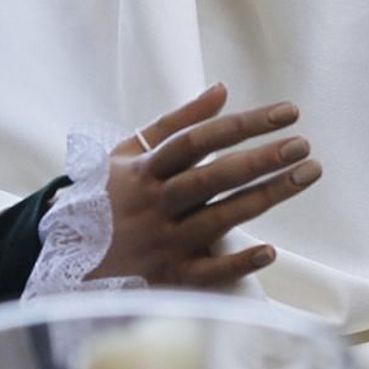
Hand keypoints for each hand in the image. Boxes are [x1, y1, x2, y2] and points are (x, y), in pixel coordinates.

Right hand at [92, 81, 319, 290]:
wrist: (62, 260)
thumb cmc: (106, 196)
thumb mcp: (127, 153)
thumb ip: (174, 122)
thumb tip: (221, 89)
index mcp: (144, 170)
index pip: (199, 139)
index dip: (244, 123)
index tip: (289, 112)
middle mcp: (153, 204)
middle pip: (214, 177)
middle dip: (261, 159)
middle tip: (304, 144)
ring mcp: (160, 243)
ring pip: (219, 219)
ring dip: (267, 197)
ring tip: (306, 174)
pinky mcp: (167, 279)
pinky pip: (207, 273)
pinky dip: (237, 263)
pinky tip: (271, 251)